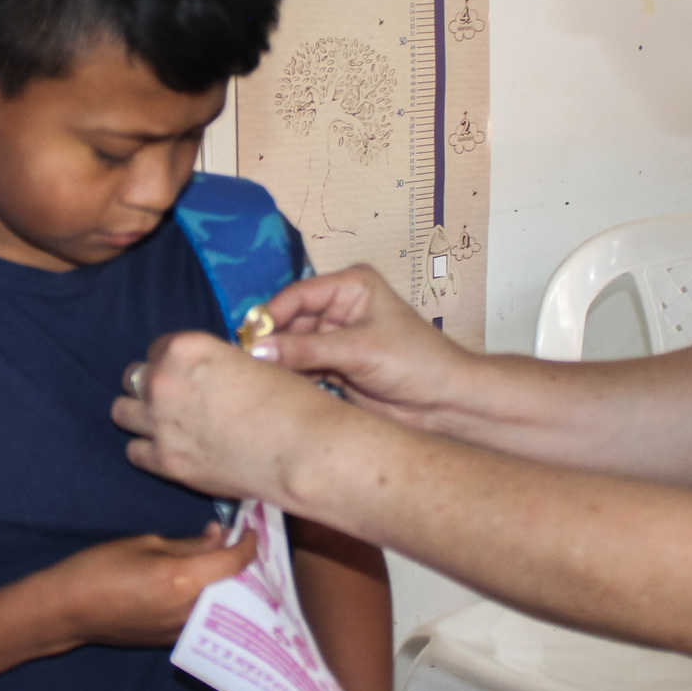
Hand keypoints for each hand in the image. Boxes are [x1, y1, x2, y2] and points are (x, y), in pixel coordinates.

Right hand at [34, 524, 257, 649]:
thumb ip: (188, 543)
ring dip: (228, 585)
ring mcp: (183, 631)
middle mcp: (191, 611)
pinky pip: (203, 617)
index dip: (249, 544)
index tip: (251, 530)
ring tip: (225, 563)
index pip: (234, 562)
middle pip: (235, 588)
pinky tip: (204, 585)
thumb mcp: (147, 544)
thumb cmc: (101, 568)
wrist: (69, 610)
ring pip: (222, 606)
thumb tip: (218, 536)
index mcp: (185, 580)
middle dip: (241, 565)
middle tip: (240, 544)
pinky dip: (210, 599)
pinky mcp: (172, 641)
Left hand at [111, 332, 343, 506]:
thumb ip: (213, 365)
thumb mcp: (248, 363)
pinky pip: (134, 451)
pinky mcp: (165, 462)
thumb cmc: (291, 401)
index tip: (186, 374)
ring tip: (165, 423)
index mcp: (186, 348)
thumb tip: (202, 375)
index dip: (172, 361)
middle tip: (175, 399)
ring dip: (141, 416)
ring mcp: (160, 423)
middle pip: (134, 378)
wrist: (303, 451)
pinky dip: (149, 449)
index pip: (157, 348)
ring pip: (122, 412)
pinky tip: (170, 449)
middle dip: (152, 386)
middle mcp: (164, 381)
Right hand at [253, 266, 472, 432]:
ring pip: (291, 346)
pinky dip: (288, 377)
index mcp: (351, 286)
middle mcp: (340, 307)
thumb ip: (306, 350)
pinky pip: (300, 368)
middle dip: (270, 341)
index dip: (270, 315)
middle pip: (290, 320)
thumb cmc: (416, 363)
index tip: (246, 339)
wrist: (447, 404)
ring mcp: (336, 338)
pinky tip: (272, 387)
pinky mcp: (334, 367)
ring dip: (276, 361)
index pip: (298, 295)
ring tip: (253, 377)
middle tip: (244, 362)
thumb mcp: (359, 351)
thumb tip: (256, 350)